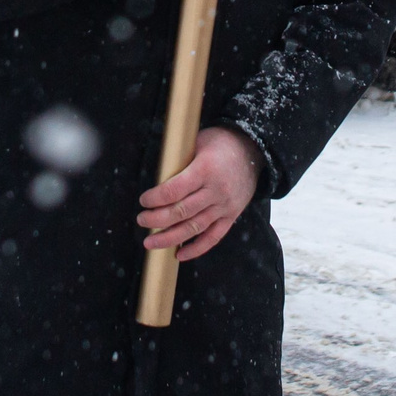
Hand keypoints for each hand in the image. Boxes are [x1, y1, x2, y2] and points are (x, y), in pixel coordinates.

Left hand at [139, 128, 262, 261]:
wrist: (253, 150)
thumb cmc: (220, 143)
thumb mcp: (198, 142)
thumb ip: (180, 161)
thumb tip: (155, 178)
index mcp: (205, 169)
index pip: (174, 190)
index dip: (155, 198)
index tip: (143, 201)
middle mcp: (216, 190)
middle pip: (182, 211)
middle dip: (157, 219)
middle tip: (141, 221)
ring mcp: (225, 206)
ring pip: (195, 227)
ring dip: (170, 238)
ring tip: (151, 242)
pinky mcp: (232, 216)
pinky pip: (214, 237)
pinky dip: (197, 248)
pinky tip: (179, 254)